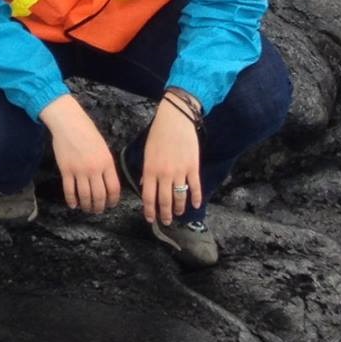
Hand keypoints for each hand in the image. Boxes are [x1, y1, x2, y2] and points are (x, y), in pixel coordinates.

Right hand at [39, 95, 120, 214]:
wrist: (69, 122)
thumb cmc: (87, 132)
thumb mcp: (103, 148)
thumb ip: (106, 165)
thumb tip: (107, 182)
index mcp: (107, 162)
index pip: (114, 188)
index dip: (113, 200)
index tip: (111, 205)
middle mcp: (95, 169)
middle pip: (99, 195)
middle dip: (99, 206)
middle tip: (98, 210)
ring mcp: (79, 170)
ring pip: (85, 196)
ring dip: (86, 206)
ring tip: (86, 209)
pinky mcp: (66, 170)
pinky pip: (69, 190)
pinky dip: (71, 200)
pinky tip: (73, 204)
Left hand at [139, 101, 201, 224]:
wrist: (175, 119)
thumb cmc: (158, 134)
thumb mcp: (147, 152)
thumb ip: (146, 172)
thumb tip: (145, 187)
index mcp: (150, 170)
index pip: (148, 196)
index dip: (149, 210)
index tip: (150, 219)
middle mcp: (164, 174)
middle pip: (164, 200)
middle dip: (164, 214)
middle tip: (166, 222)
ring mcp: (179, 171)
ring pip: (179, 196)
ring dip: (178, 208)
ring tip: (178, 214)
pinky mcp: (193, 167)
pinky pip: (195, 187)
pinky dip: (195, 198)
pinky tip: (195, 205)